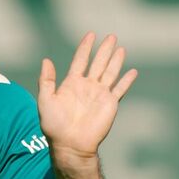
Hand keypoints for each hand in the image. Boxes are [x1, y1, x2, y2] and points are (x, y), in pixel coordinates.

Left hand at [38, 32, 136, 160]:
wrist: (70, 144)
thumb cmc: (54, 125)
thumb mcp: (45, 100)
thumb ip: (46, 80)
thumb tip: (46, 60)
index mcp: (72, 83)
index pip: (80, 60)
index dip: (85, 47)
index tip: (91, 34)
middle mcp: (87, 86)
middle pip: (98, 63)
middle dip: (104, 49)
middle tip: (112, 36)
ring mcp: (99, 94)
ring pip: (110, 72)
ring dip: (116, 60)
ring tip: (121, 48)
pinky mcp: (110, 104)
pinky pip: (120, 89)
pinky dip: (126, 80)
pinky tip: (132, 71)